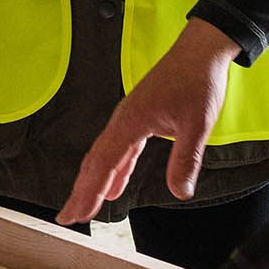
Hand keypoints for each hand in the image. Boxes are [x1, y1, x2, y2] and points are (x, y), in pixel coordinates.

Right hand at [56, 18, 237, 223]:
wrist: (200, 50)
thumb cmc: (197, 80)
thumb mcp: (197, 123)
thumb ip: (186, 159)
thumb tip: (181, 192)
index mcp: (131, 121)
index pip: (104, 164)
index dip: (90, 191)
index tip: (77, 213)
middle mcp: (124, 120)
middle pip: (95, 161)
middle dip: (81, 191)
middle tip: (68, 217)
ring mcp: (129, 118)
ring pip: (104, 155)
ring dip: (94, 182)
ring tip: (84, 206)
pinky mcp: (139, 118)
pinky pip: (120, 149)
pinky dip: (114, 169)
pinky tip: (114, 186)